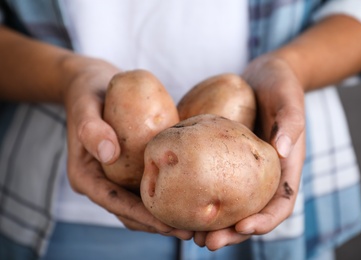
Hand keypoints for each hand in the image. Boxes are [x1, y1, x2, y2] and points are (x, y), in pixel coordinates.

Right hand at [63, 57, 192, 239]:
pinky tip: (191, 195)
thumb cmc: (86, 92)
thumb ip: (91, 129)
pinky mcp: (129, 167)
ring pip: (141, 203)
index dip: (142, 217)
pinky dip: (167, 194)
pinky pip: (148, 185)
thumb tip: (109, 155)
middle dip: (158, 224)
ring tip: (195, 224)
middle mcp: (101, 181)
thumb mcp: (85, 105)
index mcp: (85, 175)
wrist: (91, 84)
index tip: (168, 227)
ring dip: (165, 215)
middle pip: (130, 211)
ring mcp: (115, 176)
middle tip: (190, 233)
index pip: (114, 202)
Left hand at [194, 54, 305, 249]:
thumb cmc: (281, 85)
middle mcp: (262, 175)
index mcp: (284, 169)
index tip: (243, 227)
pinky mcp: (224, 157)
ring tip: (188, 235)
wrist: (263, 75)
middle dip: (230, 233)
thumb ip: (290, 122)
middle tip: (206, 243)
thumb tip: (283, 148)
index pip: (280, 205)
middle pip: (250, 213)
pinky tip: (177, 203)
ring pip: (228, 204)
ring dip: (211, 223)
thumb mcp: (289, 98)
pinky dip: (197, 196)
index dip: (264, 222)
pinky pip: (211, 180)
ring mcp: (242, 168)